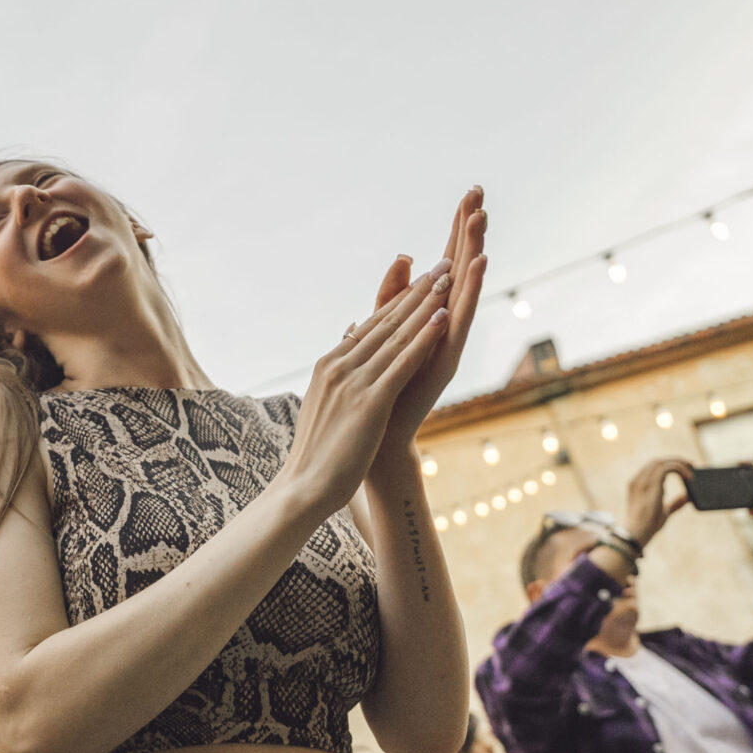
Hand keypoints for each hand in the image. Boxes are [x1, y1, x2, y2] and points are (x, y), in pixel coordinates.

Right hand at [277, 266, 454, 520]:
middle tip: (443, 265)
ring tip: (450, 279)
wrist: (303, 488)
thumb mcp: (324, 404)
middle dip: (417, 292)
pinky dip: (424, 338)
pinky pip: (403, 362)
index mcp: (328, 365)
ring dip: (426, 304)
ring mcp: (353, 382)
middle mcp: (338, 366)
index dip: (399, 301)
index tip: (421, 280)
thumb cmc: (316, 453)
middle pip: (385, 321)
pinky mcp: (369, 402)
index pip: (370, 325)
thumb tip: (346, 342)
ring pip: (397, 335)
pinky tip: (443, 318)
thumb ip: (336, 373)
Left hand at [367, 187, 487, 474]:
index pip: (446, 262)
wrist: (377, 438)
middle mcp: (444, 322)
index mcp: (428, 314)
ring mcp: (447, 339)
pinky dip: (470, 290)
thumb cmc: (379, 388)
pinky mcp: (446, 357)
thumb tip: (404, 255)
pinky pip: (461, 318)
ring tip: (480, 218)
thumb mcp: (381, 331)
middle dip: (469, 229)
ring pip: (464, 287)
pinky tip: (480, 264)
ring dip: (473, 251)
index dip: (456, 228)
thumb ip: (392, 294)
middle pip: (460, 266)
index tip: (470, 192)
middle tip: (479, 192)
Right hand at [620, 459, 695, 550]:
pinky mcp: (651, 483)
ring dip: (678, 462)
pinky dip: (679, 469)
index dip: (667, 465)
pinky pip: (667, 468)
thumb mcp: (663, 512)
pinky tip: (689, 477)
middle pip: (656, 461)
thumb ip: (674, 504)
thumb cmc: (647, 527)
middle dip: (674, 460)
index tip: (682, 468)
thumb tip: (687, 497)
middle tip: (691, 465)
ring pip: (662, 462)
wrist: (636, 534)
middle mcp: (638, 480)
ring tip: (691, 468)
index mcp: (637, 486)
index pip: (651, 468)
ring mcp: (643, 481)